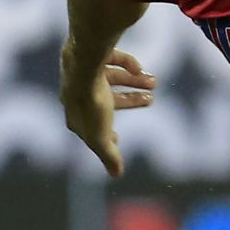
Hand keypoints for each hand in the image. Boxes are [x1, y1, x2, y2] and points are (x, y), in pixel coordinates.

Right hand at [59, 47, 156, 176]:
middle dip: (130, 100)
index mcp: (75, 115)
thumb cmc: (91, 104)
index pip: (90, 128)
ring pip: (112, 77)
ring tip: (154, 82)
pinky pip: (110, 58)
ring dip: (135, 81)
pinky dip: (126, 63)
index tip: (118, 138)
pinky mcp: (91, 54)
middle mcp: (77, 93)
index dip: (105, 134)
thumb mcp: (102, 137)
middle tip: (151, 100)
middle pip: (107, 100)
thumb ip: (109, 155)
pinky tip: (140, 68)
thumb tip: (116, 175)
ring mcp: (84, 73)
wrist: (84, 66)